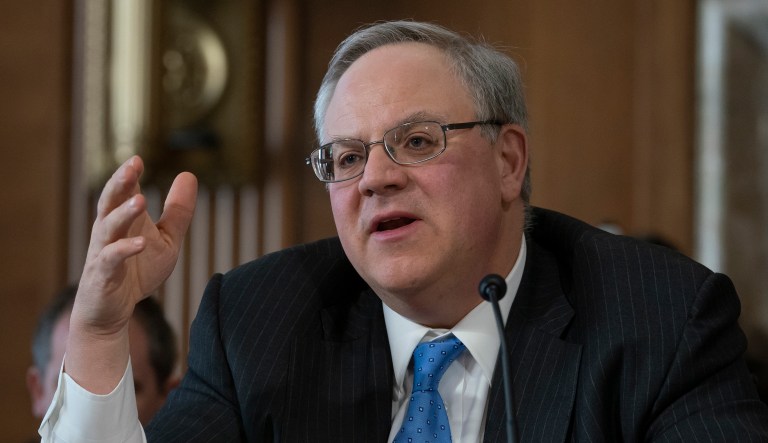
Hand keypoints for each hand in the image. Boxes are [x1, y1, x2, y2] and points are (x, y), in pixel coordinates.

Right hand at [66, 156, 196, 392]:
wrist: (113, 311)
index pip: (124, 191)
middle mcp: (109, 231)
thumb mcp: (166, 239)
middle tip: (131, 166)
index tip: (138, 158)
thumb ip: (178, 211)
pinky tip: (140, 243)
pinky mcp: (103, 275)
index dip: (129, 174)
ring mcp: (103, 252)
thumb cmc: (138, 271)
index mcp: (124, 219)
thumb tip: (189, 174)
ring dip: (123, 213)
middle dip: (119, 183)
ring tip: (140, 200)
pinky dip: (125, 249)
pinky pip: (111, 259)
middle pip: (109, 201)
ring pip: (108, 227)